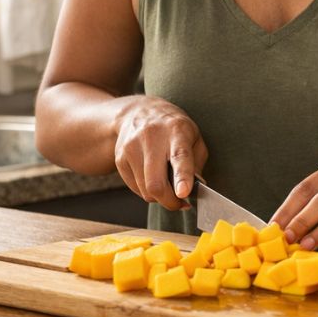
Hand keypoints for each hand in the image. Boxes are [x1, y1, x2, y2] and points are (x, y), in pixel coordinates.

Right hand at [113, 96, 206, 210]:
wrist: (139, 112)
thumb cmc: (174, 128)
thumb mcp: (194, 137)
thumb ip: (197, 163)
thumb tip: (196, 189)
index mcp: (176, 131)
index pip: (179, 156)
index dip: (182, 177)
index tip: (184, 193)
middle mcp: (151, 138)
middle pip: (156, 182)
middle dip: (169, 201)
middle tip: (180, 204)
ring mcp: (131, 149)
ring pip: (145, 190)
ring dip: (159, 198)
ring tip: (169, 189)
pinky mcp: (120, 159)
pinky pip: (135, 188)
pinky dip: (147, 191)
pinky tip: (154, 179)